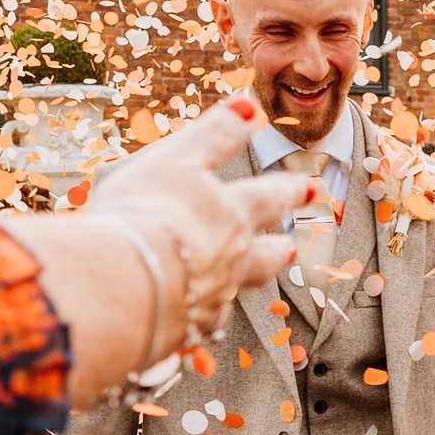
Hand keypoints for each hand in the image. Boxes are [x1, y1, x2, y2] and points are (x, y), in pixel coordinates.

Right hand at [91, 96, 311, 343]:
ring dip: (252, 277)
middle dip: (280, 243)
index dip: (286, 187)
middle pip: (265, 251)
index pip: (267, 194)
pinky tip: (198, 315)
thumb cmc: (144, 212)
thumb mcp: (176, 158)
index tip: (310, 184)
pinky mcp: (188, 327)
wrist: (124, 287)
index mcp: (232, 213)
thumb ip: (214, 134)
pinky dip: (202, 314)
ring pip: (239, 286)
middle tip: (293, 244)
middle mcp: (232, 257)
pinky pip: (202, 321)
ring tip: (258, 274)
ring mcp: (212, 295)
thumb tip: (251, 107)